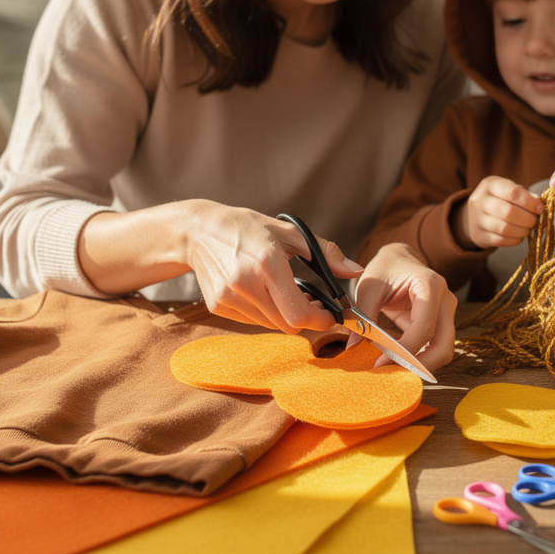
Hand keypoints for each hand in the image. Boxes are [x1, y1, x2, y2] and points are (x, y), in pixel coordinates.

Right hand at [179, 202, 363, 333]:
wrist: (199, 231)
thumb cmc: (247, 227)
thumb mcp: (289, 232)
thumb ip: (325, 252)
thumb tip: (355, 270)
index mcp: (267, 264)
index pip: (299, 314)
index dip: (320, 319)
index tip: (329, 312)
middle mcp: (246, 285)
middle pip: (288, 325)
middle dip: (306, 318)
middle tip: (312, 301)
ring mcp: (229, 298)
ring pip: (271, 325)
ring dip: (285, 315)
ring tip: (286, 293)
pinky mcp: (218, 307)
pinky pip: (253, 321)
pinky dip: (265, 312)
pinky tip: (263, 292)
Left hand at [353, 243, 456, 372]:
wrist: (400, 260)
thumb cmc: (386, 269)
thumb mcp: (369, 286)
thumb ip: (362, 315)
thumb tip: (353, 347)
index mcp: (430, 286)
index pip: (424, 328)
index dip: (403, 351)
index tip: (380, 363)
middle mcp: (445, 300)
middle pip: (443, 346)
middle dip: (418, 365)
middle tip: (389, 373)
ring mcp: (447, 314)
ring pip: (443, 352)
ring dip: (419, 365)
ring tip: (391, 370)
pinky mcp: (441, 325)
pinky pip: (434, 349)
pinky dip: (418, 359)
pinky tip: (396, 363)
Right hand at [456, 175, 544, 249]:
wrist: (473, 215)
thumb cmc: (498, 200)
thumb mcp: (507, 190)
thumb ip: (524, 195)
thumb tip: (539, 206)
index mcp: (490, 185)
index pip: (512, 192)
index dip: (530, 202)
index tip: (540, 208)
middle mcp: (480, 201)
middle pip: (509, 212)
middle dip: (528, 219)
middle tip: (535, 221)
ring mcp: (477, 220)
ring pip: (505, 229)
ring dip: (522, 231)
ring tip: (528, 229)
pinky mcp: (479, 236)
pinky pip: (501, 240)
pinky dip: (515, 240)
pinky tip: (519, 236)